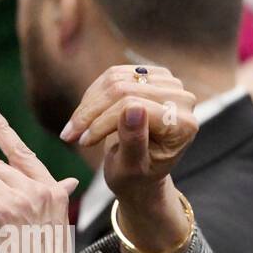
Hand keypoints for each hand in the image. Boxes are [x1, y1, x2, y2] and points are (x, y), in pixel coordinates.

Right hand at [59, 65, 196, 203]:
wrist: (141, 174)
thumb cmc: (137, 177)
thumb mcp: (132, 168)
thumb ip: (134, 140)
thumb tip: (132, 108)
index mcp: (182, 125)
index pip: (134, 107)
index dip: (103, 122)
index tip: (82, 141)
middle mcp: (182, 99)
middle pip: (125, 90)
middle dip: (92, 113)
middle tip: (69, 134)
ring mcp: (169, 83)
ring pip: (116, 80)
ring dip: (89, 104)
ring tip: (75, 127)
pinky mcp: (152, 75)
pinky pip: (114, 75)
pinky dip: (94, 95)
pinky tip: (85, 114)